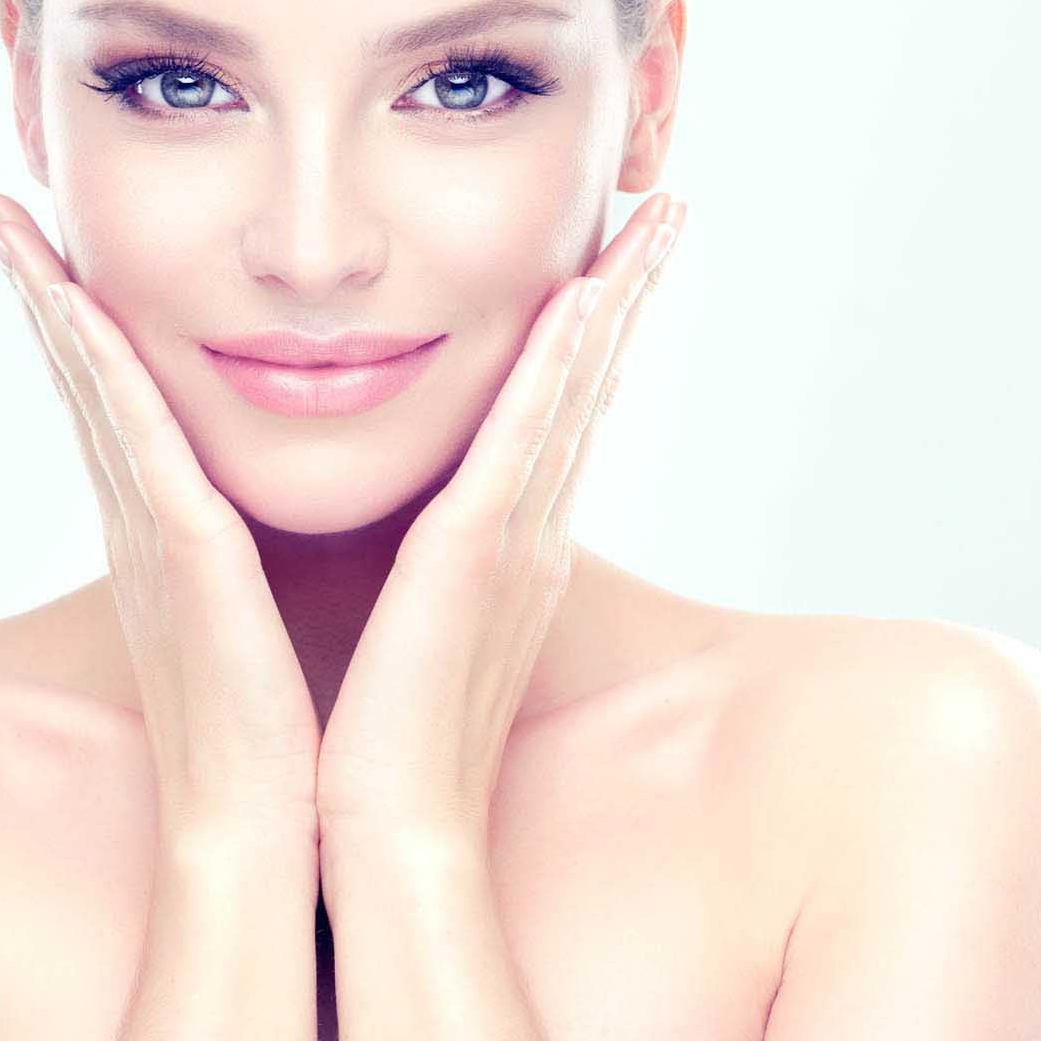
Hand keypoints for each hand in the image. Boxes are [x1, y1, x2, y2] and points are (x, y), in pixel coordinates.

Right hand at [0, 193, 322, 841]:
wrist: (274, 827)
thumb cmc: (284, 729)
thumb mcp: (271, 613)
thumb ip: (259, 552)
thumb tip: (272, 517)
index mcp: (172, 530)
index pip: (119, 401)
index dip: (79, 322)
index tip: (47, 248)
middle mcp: (145, 520)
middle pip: (85, 377)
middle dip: (38, 285)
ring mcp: (154, 535)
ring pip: (94, 388)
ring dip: (46, 295)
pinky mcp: (182, 557)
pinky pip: (134, 439)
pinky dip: (100, 367)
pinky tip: (70, 300)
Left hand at [315, 192, 686, 843]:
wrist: (375, 835)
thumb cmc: (376, 741)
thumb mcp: (401, 628)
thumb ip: (412, 567)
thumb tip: (402, 533)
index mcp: (501, 545)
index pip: (556, 416)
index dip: (592, 335)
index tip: (614, 259)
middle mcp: (525, 533)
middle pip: (588, 387)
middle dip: (628, 291)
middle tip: (665, 204)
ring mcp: (512, 543)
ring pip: (575, 393)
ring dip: (615, 297)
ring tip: (654, 213)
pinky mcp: (476, 560)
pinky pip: (525, 439)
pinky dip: (559, 365)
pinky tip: (582, 292)